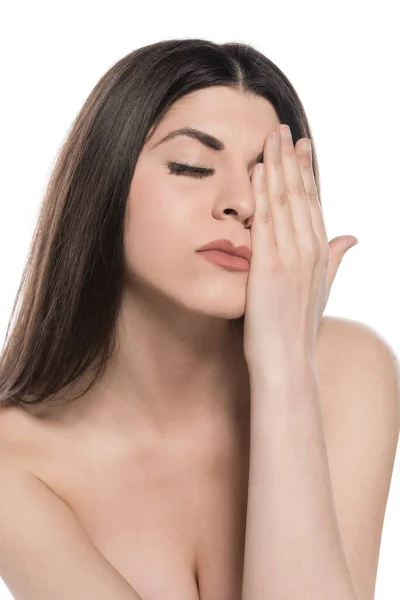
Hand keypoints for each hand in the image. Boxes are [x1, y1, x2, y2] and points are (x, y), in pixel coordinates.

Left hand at [243, 124, 357, 368]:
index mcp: (319, 252)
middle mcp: (309, 249)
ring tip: (269, 136)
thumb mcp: (321, 289)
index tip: (300, 145)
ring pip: (285, 200)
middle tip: (282, 127)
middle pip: (301, 193)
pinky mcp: (269, 266)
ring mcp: (290, 257)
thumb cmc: (298, 327)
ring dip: (277, 165)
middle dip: (291, 158)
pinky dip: (262, 192)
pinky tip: (256, 169)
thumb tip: (352, 236)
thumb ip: (334, 258)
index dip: (306, 171)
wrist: (286, 359)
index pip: (312, 201)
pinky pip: (265, 221)